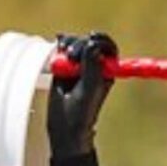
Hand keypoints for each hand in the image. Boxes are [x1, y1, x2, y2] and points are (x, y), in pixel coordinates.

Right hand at [47, 32, 117, 158]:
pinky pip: (64, 49)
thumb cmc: (81, 113)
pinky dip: (61, 45)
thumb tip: (92, 45)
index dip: (101, 40)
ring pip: (76, 43)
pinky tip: (58, 46)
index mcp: (106, 71)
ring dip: (69, 44)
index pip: (107, 48)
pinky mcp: (64, 66)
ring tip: (64, 55)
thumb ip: (91, 67)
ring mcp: (78, 65)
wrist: (64, 126)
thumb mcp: (88, 89)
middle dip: (80, 43)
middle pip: (90, 42)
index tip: (91, 39)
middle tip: (72, 56)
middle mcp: (93, 66)